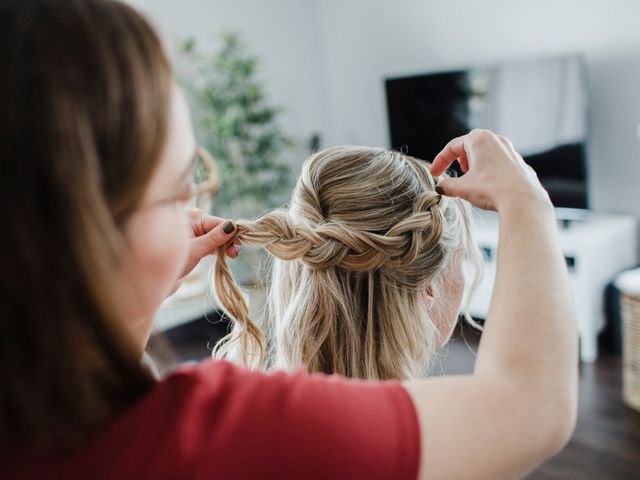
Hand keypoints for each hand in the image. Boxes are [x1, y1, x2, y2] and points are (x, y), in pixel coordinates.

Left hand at [168, 209, 239, 295]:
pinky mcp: (195, 247)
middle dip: (229, 240)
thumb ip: (214, 239)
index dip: (231, 232)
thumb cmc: (167, 260)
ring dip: (225, 246)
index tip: (238, 245)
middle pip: (219, 229)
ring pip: (216, 238)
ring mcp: (194, 235)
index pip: (218, 222)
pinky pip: (212, 245)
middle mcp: (193, 223)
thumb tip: (232, 226)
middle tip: (235, 254)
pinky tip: (225, 256)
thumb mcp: (194, 249)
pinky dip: (219, 250)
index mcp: (191, 217)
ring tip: (231, 256)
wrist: (151, 280)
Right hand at [430, 129, 550, 211]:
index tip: (433, 174)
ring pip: (487, 152)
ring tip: (471, 177)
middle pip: (471, 144)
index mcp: (479, 140)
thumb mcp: (462, 188)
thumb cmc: (491, 189)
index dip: (440, 161)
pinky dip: (489, 170)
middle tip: (456, 170)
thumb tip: (440, 187)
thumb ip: (447, 186)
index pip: (453, 146)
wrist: (522, 200)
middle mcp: (496, 140)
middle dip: (459, 157)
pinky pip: (499, 162)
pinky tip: (488, 184)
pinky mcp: (519, 163)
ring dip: (475, 163)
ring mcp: (510, 151)